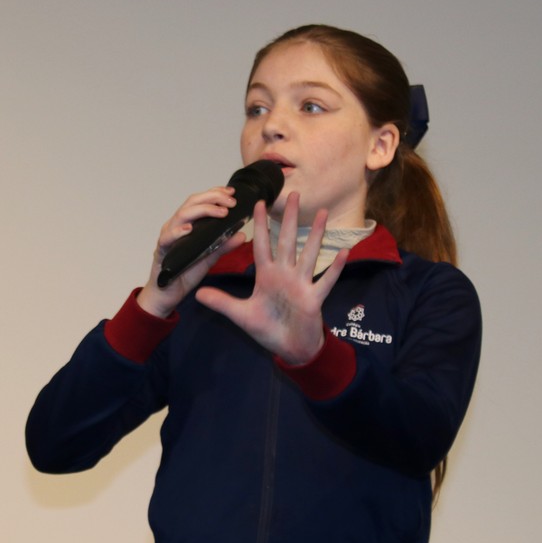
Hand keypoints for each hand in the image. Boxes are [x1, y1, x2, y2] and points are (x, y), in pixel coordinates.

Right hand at [136, 186, 246, 318]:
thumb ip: (223, 246)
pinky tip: (189, 230)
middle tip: (230, 202)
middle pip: (191, 203)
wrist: (168, 295)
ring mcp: (167, 237)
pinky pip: (167, 238)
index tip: (231, 192)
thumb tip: (242, 235)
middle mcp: (176, 226)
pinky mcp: (161, 251)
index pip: (200, 201)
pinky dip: (177, 232)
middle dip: (212, 198)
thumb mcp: (209, 257)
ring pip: (181, 215)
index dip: (215, 193)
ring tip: (219, 213)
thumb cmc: (184, 273)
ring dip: (201, 211)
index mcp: (187, 224)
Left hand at [195, 192, 345, 364]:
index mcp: (267, 276)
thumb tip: (198, 294)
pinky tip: (343, 252)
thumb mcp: (242, 315)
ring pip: (309, 254)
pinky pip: (326, 281)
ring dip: (315, 234)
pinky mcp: (314, 298)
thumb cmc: (268, 329)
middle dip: (289, 218)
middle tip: (292, 193)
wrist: (289, 349)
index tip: (258, 203)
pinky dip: (334, 268)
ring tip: (321, 212)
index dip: (260, 225)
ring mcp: (301, 285)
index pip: (262, 245)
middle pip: (287, 241)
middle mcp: (285, 275)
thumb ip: (222, 302)